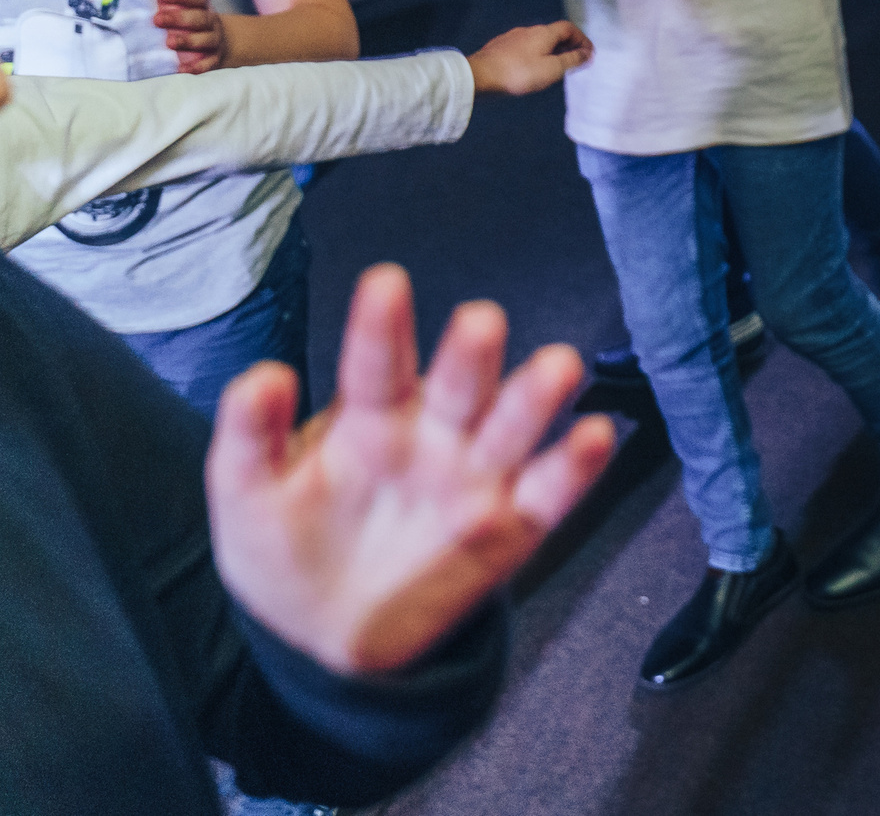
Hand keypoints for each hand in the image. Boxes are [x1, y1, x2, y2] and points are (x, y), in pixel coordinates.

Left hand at [142, 0, 229, 73]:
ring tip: (170, 42)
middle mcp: (209, 21)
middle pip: (199, 18)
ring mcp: (213, 41)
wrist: (222, 41)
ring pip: (205, 40)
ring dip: (188, 41)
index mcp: (200, 4)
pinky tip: (184, 69)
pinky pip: (208, 64)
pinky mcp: (213, 60)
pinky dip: (197, 66)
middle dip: (180, 18)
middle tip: (157, 19)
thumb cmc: (189, 15)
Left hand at [208, 264, 614, 675]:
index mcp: (370, 416)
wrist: (322, 637)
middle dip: (470, 355)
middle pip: (457, 386)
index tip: (385, 283)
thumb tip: (265, 375)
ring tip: (559, 366)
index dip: (381, 326)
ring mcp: (476, 478)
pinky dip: (575, 467)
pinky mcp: (514, 525)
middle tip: (479, 322)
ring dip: (536, 398)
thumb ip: (249, 438)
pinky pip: (551, 492)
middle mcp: (433, 434)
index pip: (377, 364)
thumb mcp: (246, 495)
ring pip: (513, 428)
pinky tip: (593, 436)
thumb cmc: (285, 547)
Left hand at [466, 20, 593, 94]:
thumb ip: (572, 60)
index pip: (569, 28)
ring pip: (538, 40)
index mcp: (544, 33)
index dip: (581, 38)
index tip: (588, 53)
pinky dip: (535, 54)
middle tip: (575, 61)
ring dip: (551, 50)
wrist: (479, 76)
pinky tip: (531, 68)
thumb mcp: (552, 69)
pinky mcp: (500, 47)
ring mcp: (512, 37)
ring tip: (554, 67)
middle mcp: (528, 30)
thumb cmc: (518, 73)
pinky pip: (524, 47)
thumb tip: (587, 53)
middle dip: (568, 45)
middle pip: (554, 33)